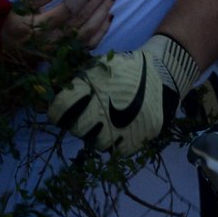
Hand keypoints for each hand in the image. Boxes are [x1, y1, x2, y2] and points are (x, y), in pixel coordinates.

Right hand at [1, 0, 117, 60]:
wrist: (8, 51)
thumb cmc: (15, 24)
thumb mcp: (19, 7)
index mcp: (40, 25)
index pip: (70, 7)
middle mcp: (53, 39)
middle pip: (83, 18)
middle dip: (100, 0)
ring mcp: (62, 50)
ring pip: (89, 32)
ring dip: (103, 13)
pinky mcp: (67, 56)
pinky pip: (89, 45)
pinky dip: (102, 31)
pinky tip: (109, 16)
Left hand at [48, 32, 200, 154]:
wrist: (163, 72)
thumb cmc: (127, 68)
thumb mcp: (100, 65)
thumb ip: (78, 82)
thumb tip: (54, 95)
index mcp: (90, 91)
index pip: (59, 111)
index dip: (57, 113)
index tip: (60, 113)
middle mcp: (101, 111)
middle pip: (77, 129)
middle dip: (79, 123)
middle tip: (89, 116)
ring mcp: (119, 128)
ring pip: (96, 143)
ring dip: (98, 134)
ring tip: (107, 122)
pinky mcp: (135, 140)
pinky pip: (117, 151)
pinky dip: (117, 142)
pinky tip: (121, 130)